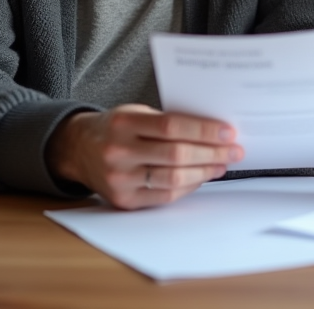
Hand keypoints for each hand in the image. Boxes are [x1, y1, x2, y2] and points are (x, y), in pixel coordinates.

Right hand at [46, 105, 243, 209]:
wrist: (78, 149)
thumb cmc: (116, 127)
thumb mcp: (135, 112)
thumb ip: (168, 120)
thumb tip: (213, 131)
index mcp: (123, 123)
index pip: (172, 126)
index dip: (204, 131)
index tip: (228, 132)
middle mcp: (119, 151)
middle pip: (176, 155)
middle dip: (212, 153)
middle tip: (234, 150)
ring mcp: (120, 179)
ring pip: (173, 179)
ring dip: (204, 172)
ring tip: (222, 164)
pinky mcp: (123, 200)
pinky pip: (165, 196)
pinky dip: (188, 187)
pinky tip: (202, 177)